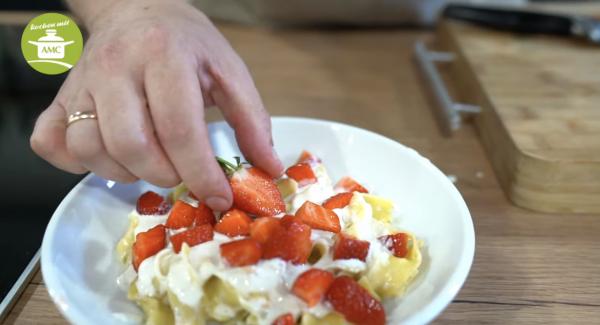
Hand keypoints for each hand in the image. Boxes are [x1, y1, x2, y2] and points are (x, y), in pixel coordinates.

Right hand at [30, 0, 282, 210]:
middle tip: (182, 173)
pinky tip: (108, 156)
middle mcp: (115, 68)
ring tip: (151, 163)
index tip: (219, 197)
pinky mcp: (60, 96)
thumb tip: (268, 170)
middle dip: (164, 175)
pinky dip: (76, 163)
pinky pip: (51, 142)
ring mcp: (81, 83)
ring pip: (89, 148)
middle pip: (130, 144)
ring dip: (124, 172)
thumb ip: (252, 121)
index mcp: (164, 57)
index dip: (200, 173)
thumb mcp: (230, 72)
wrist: (139, 10)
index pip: (179, 128)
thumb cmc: (188, 44)